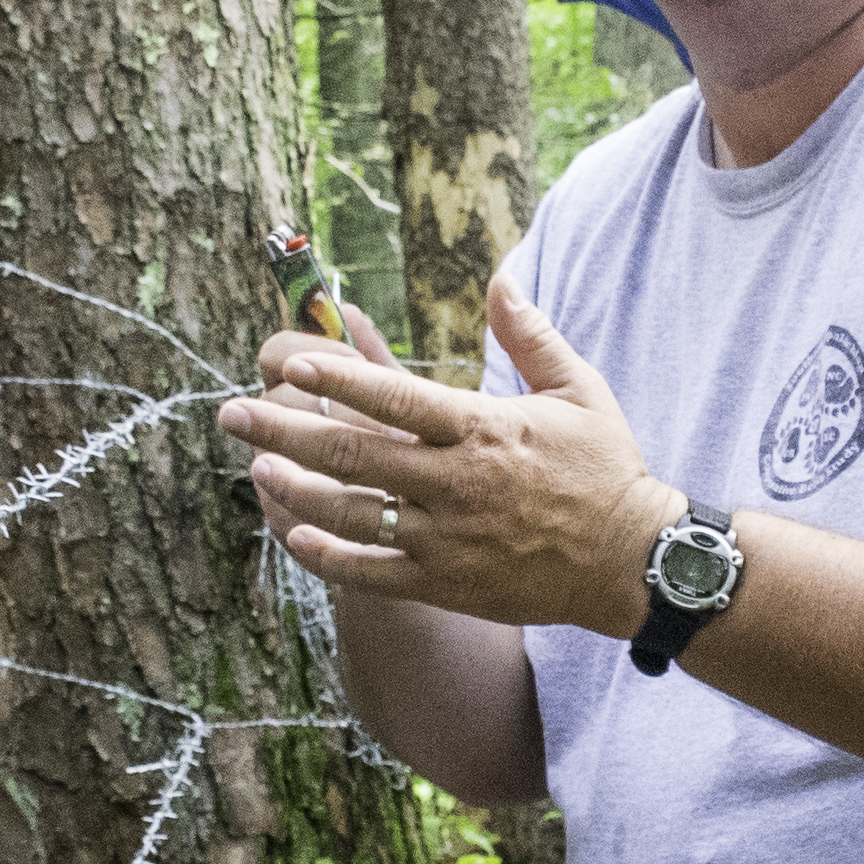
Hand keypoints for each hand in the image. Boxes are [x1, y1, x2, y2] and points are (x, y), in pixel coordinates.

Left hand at [220, 275, 675, 631]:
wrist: (630, 563)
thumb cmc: (607, 470)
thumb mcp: (579, 390)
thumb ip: (531, 336)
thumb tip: (501, 280)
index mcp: (483, 429)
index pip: (395, 397)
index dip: (337, 378)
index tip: (290, 363)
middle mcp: (455, 483)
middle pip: (350, 452)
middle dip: (281, 431)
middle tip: (232, 416)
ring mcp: (445, 539)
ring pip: (349, 512)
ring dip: (292, 490)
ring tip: (255, 469)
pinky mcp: (444, 584)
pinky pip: (371, 571)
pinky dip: (328, 555)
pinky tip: (293, 534)